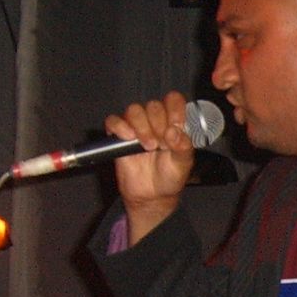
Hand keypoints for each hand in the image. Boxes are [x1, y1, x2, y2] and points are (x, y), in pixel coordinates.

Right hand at [105, 91, 194, 235]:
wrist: (152, 196)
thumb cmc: (169, 176)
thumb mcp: (183, 163)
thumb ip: (183, 147)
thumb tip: (174, 132)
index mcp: (173, 122)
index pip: (174, 100)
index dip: (175, 109)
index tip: (176, 125)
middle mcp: (154, 121)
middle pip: (153, 105)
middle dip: (159, 124)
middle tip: (163, 144)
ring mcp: (135, 127)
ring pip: (134, 110)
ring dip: (142, 126)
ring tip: (149, 146)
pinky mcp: (118, 136)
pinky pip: (113, 121)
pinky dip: (120, 126)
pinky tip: (129, 138)